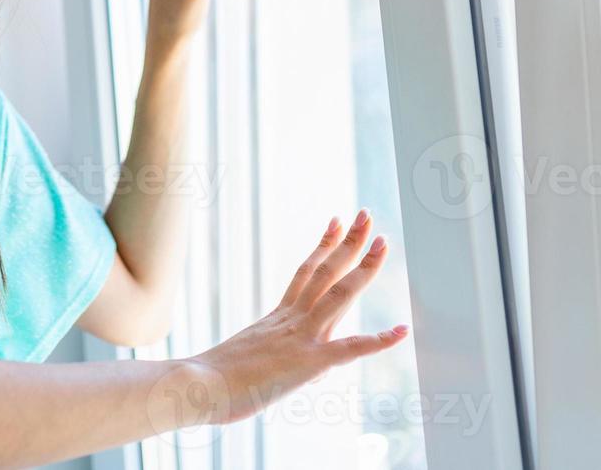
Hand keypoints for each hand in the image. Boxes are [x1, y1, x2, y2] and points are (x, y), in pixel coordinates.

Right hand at [181, 211, 409, 426]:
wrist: (198, 385)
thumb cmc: (208, 379)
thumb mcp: (242, 359)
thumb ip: (262, 356)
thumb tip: (271, 364)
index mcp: (276, 317)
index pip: (305, 273)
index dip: (324, 246)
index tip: (336, 222)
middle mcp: (291, 319)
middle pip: (326, 272)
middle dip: (349, 243)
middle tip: (367, 216)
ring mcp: (301, 338)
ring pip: (340, 295)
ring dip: (365, 269)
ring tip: (383, 244)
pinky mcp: (309, 363)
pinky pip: (351, 349)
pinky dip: (379, 341)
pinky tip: (402, 331)